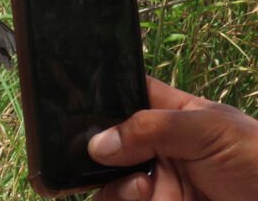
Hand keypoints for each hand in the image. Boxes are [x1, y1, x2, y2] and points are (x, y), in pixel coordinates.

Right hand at [89, 76, 257, 200]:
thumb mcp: (211, 130)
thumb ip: (153, 128)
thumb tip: (98, 143)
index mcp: (171, 116)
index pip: (125, 96)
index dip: (99, 98)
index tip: (74, 106)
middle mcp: (156, 150)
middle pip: (105, 143)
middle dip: (93, 148)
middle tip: (96, 155)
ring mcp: (155, 184)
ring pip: (108, 182)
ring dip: (114, 184)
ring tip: (142, 187)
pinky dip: (120, 200)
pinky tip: (144, 197)